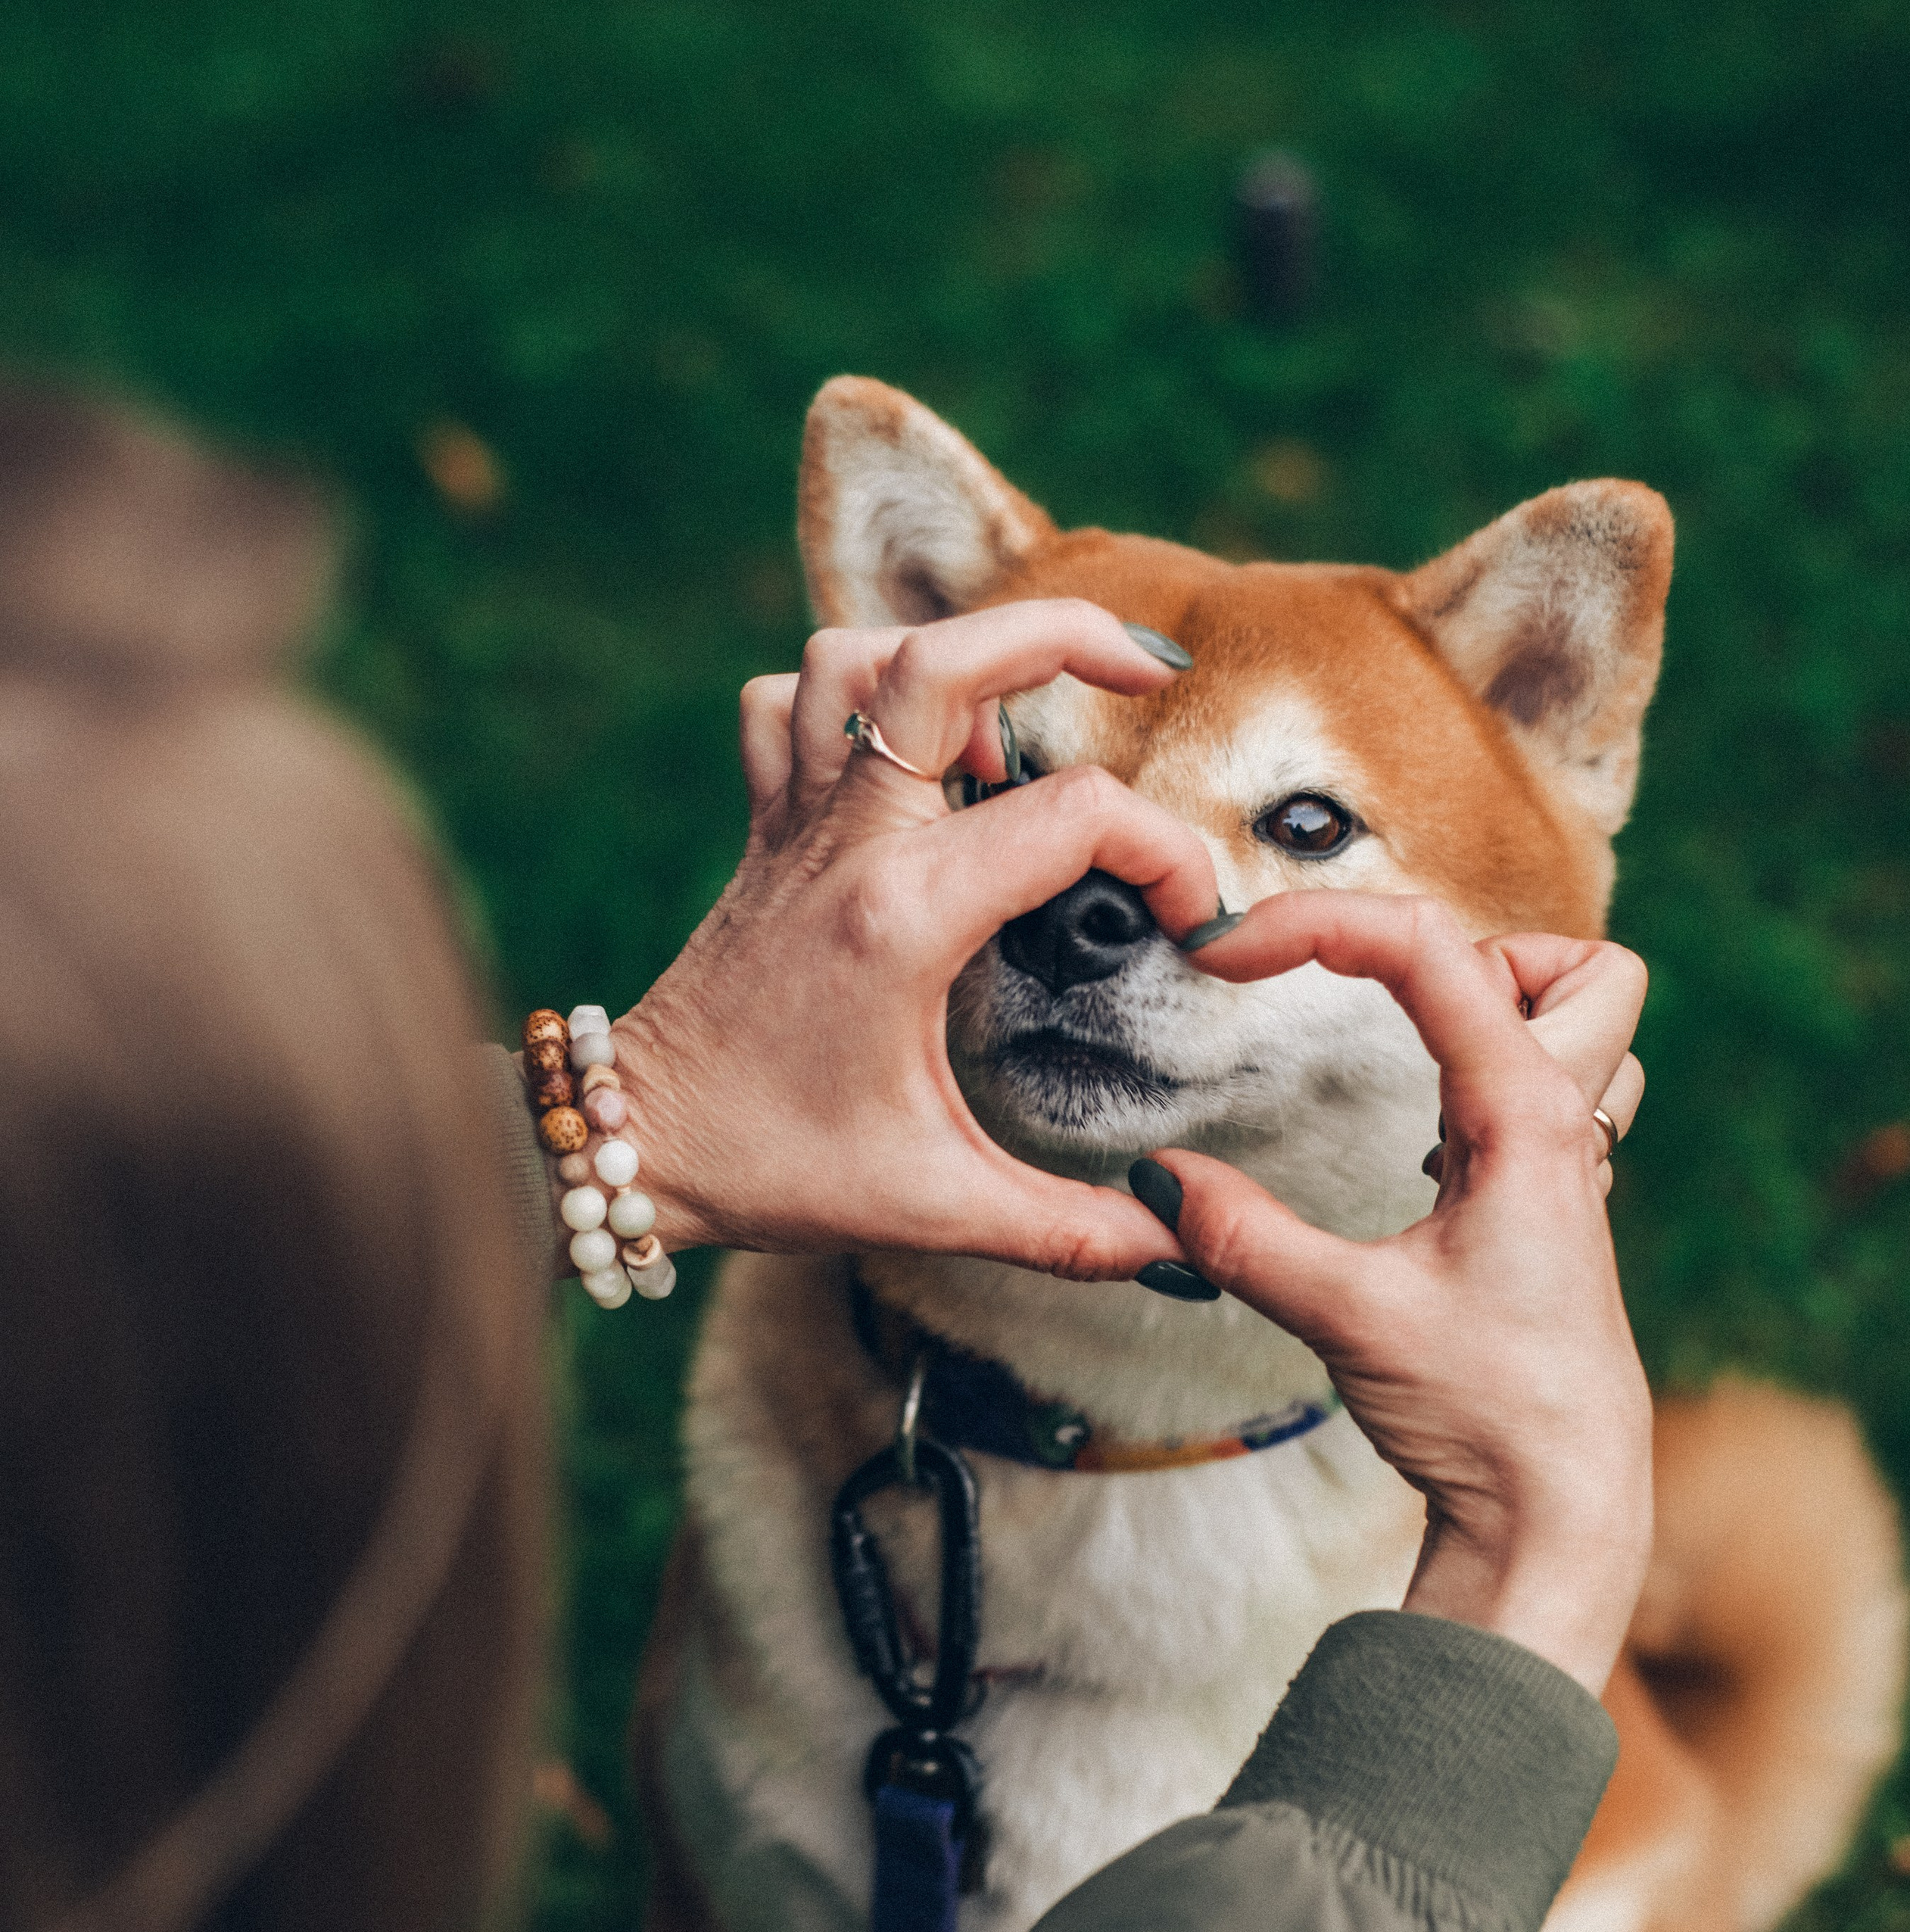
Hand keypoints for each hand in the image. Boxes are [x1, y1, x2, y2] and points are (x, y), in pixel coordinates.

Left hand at [609, 603, 1217, 1273]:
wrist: (639, 1147)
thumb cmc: (777, 1170)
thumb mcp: (938, 1206)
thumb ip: (1069, 1231)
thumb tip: (1173, 1244)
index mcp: (904, 915)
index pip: (1074, 819)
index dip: (1165, 854)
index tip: (1193, 921)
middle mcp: (847, 844)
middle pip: (944, 659)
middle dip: (1061, 632)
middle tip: (1144, 669)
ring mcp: (794, 827)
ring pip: (851, 659)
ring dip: (939, 658)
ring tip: (1007, 725)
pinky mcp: (761, 835)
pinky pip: (784, 709)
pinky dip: (842, 697)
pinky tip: (900, 754)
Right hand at [1141, 896, 1652, 1695]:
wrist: (1559, 1508)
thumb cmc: (1490, 1412)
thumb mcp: (1348, 1317)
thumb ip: (1247, 1240)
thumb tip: (1161, 1181)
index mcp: (1527, 1120)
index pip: (1433, 953)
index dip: (1319, 924)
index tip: (1227, 953)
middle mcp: (1564, 1130)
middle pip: (1582, 967)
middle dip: (1479, 953)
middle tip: (1379, 1005)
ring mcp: (1570, 1173)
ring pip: (1593, 1029)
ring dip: (1514, 1013)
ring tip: (1418, 1055)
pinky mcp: (1550, 1217)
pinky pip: (1556, 1102)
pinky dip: (1497, 1086)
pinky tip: (1430, 1146)